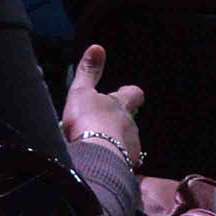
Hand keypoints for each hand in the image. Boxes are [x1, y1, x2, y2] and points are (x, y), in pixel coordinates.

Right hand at [62, 43, 145, 167]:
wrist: (96, 158)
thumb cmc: (87, 122)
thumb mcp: (82, 92)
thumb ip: (89, 72)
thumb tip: (97, 47)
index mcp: (121, 105)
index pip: (134, 94)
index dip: (128, 93)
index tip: (121, 93)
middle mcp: (131, 126)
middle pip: (129, 121)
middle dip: (117, 123)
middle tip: (98, 125)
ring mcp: (132, 148)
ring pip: (126, 143)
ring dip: (114, 143)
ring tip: (96, 147)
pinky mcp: (128, 168)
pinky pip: (122, 163)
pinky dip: (113, 162)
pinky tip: (100, 164)